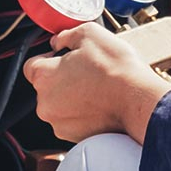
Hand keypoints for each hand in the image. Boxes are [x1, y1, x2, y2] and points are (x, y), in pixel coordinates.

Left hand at [23, 23, 170, 144]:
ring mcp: (58, 122)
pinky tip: (101, 103)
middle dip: (63, 78)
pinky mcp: (73, 136)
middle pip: (47, 86)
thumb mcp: (90, 33)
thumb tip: (59, 40)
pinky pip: (72, 121)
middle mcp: (45, 103)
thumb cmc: (116, 69)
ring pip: (59, 105)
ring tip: (97, 88)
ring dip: (72, 96)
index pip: (32, 64)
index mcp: (44, 76)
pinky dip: (83, 113)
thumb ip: (66, 35)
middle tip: (88, 70)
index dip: (49, 57)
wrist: (138, 100)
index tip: (65, 56)